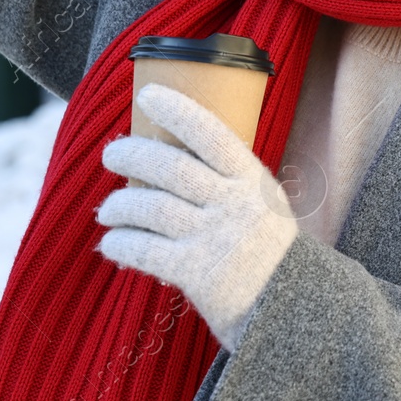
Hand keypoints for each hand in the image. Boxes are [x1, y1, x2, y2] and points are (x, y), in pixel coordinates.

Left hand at [96, 83, 297, 350]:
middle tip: (111, 153)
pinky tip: (111, 242)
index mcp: (251, 180)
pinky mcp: (197, 274)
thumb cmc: (268, 249)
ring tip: (107, 209)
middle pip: (171, 169)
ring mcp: (215, 239)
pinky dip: (121, 244)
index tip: (147, 95)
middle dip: (133, 155)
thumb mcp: (262, 202)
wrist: (294, 305)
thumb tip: (171, 151)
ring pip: (152, 209)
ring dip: (119, 205)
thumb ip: (228, 180)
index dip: (177, 110)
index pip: (211, 134)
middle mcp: (233, 205)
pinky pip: (145, 251)